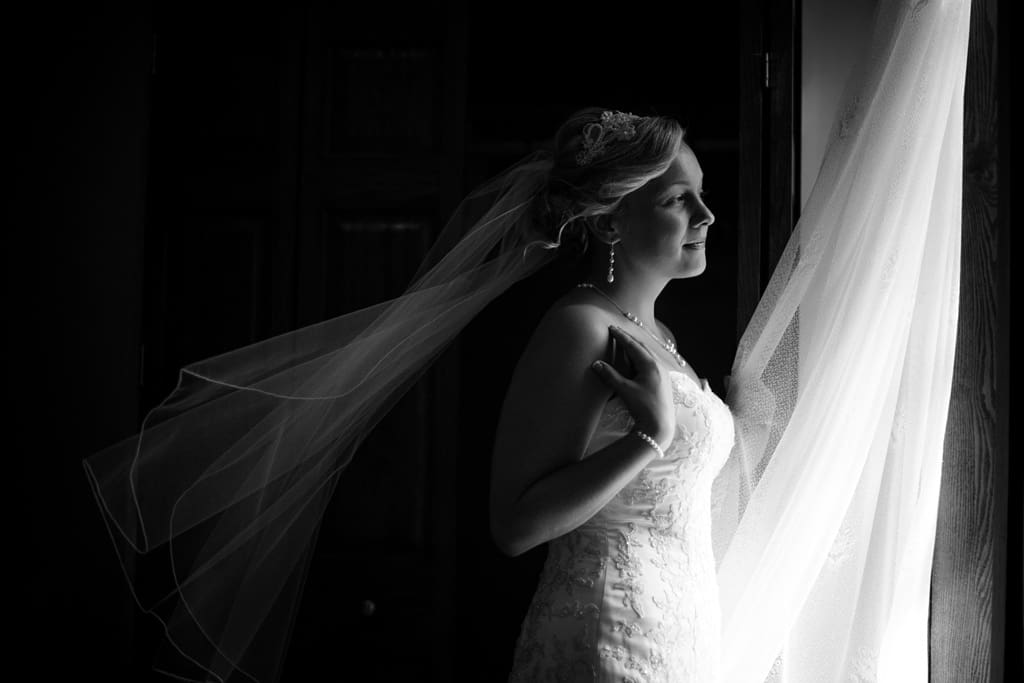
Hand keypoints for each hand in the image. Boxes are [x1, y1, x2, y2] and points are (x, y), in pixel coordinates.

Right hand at [591, 325, 675, 449]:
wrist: (660, 426)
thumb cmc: (643, 407)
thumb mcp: (625, 390)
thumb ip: (610, 375)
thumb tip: (596, 364)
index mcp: (650, 365)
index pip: (633, 346)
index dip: (621, 336)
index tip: (611, 328)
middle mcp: (658, 366)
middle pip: (642, 347)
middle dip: (629, 339)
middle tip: (616, 332)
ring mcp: (662, 374)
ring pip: (647, 355)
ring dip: (635, 348)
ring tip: (625, 343)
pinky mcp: (663, 381)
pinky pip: (651, 363)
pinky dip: (641, 357)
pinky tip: (636, 361)